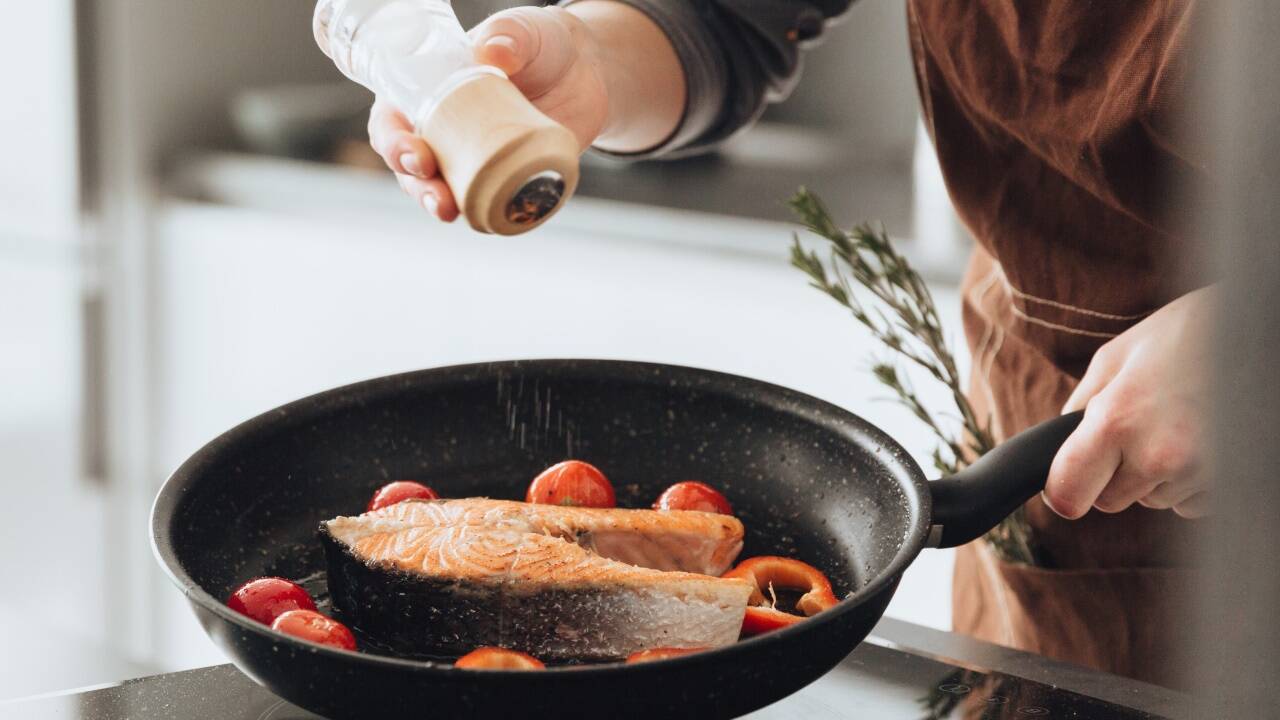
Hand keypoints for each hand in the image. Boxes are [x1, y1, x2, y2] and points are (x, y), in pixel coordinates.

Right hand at [368, 5, 608, 221]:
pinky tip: (491, 221)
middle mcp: (442, 131)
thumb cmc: (542, 44)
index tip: (413, 152)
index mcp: (428, 93)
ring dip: (440, 206)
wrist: (587, 73)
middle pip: (412, 168)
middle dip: (416, 186)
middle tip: (436, 193)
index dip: (392, 141)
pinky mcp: (504, 179)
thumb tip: (494, 52)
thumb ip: (510, 34)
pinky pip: (488, 204)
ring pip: (444, 191)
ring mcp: (472, 159)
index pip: (392, 121)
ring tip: (451, 212)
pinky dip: (487, 215)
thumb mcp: (525, 30)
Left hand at [1044, 286, 1214, 518]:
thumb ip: (1079, 406)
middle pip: (1111, 500)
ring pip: (1155, 500)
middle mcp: (1157, 455)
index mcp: (1116, 421)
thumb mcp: (1116, 357)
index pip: (1069, 494)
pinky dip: (1192, 482)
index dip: (1064, 491)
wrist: (1258, 330)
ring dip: (1157, 475)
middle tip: (1137, 430)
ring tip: (1179, 424)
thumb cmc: (1184, 335)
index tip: (1067, 484)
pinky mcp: (1233, 482)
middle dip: (1114, 474)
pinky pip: (1193, 503)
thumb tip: (1056, 447)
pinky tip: (1203, 440)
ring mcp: (1200, 472)